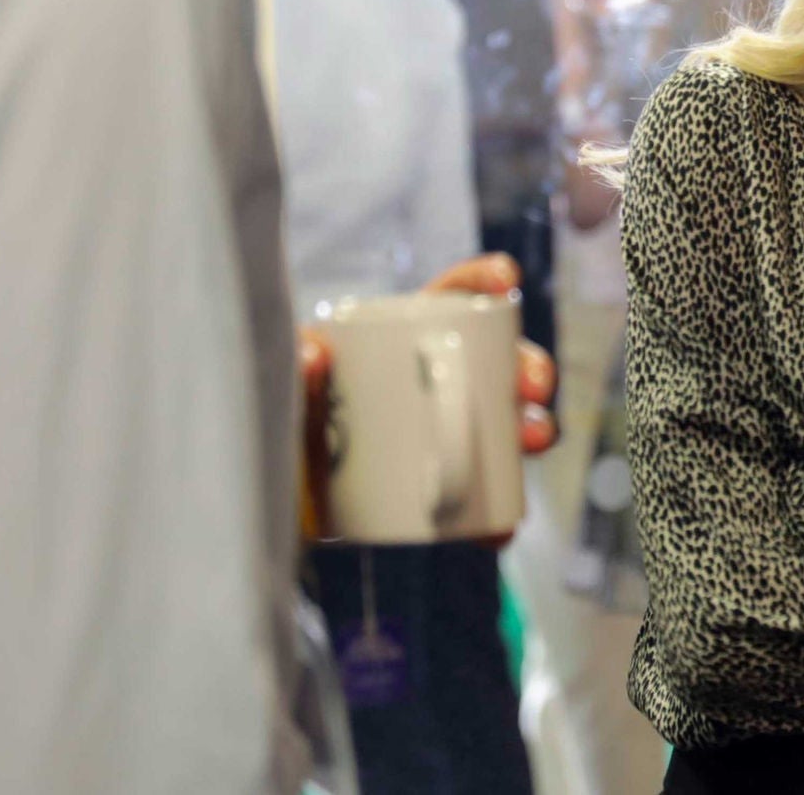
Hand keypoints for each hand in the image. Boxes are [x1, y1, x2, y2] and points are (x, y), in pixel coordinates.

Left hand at [299, 255, 559, 543]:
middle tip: (530, 385)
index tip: (503, 279)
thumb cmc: (276, 438)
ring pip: (507, 423)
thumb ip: (292, 376)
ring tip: (531, 440)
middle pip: (497, 360)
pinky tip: (499, 524)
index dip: (481, 280)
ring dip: (532, 427)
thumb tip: (314, 353)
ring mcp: (446, 437)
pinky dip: (499, 512)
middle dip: (528, 365)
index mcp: (399, 343)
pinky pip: (486, 498)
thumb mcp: (281, 399)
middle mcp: (433, 383)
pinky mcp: (445, 493)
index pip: (449, 298)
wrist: (271, 516)